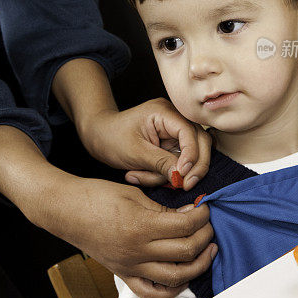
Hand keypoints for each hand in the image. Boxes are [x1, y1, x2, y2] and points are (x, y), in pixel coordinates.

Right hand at [32, 172, 216, 297]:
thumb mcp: (135, 194)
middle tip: (209, 225)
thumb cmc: (97, 196)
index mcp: (141, 226)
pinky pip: (153, 292)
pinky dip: (173, 289)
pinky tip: (184, 276)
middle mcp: (137, 251)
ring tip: (207, 250)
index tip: (205, 207)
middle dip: (205, 237)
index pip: (185, 226)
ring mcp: (130, 267)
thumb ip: (163, 209)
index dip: (202, 216)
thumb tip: (189, 214)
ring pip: (176, 277)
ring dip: (198, 264)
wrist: (66, 211)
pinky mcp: (123, 274)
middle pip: (186, 251)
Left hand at [79, 98, 211, 189]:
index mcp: (164, 112)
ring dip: (170, 173)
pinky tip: (140, 174)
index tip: (183, 175)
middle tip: (184, 185)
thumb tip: (183, 176)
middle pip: (200, 142)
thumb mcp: (135, 152)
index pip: (190, 133)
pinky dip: (163, 174)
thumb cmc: (111, 137)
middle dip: (193, 166)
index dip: (192, 155)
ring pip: (190, 157)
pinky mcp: (170, 146)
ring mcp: (173, 133)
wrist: (97, 136)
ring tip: (139, 176)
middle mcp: (174, 119)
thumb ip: (161, 163)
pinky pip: (176, 164)